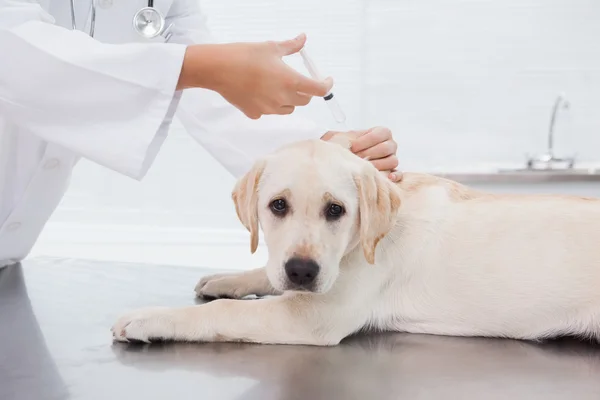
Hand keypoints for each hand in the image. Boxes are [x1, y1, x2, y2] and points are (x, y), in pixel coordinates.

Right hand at [178, 34, 332, 119]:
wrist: (217, 69)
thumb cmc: (244, 55)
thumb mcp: (271, 47)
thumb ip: (291, 46)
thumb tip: (303, 39)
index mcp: (290, 81)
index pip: (319, 90)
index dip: (327, 85)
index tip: (326, 80)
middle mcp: (282, 98)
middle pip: (304, 101)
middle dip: (305, 91)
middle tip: (298, 79)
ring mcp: (268, 109)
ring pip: (288, 108)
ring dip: (289, 99)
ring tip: (276, 86)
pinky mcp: (255, 114)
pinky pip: (269, 112)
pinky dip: (269, 104)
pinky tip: (259, 92)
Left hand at [322, 127, 401, 181]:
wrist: (346, 160)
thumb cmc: (347, 147)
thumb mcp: (345, 138)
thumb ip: (346, 136)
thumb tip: (341, 139)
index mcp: (382, 133)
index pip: (379, 134)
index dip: (365, 141)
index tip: (352, 147)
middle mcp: (390, 145)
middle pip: (386, 148)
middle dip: (369, 154)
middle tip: (356, 158)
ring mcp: (392, 158)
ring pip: (393, 161)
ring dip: (378, 165)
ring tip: (365, 168)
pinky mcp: (393, 172)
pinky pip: (399, 174)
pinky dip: (395, 176)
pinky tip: (387, 178)